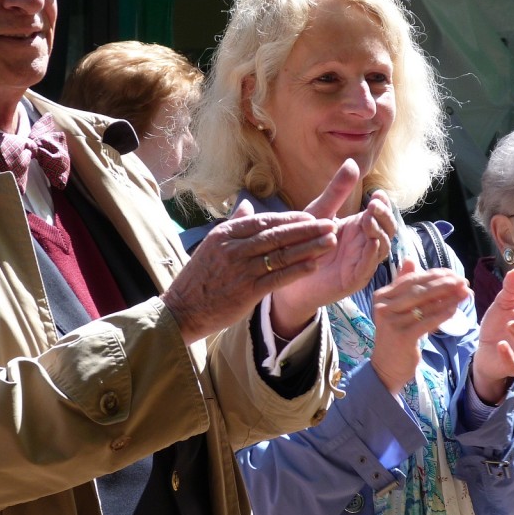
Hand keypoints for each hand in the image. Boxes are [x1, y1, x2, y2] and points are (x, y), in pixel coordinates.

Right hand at [161, 200, 337, 344]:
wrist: (183, 309)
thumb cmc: (200, 277)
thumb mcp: (211, 244)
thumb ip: (234, 224)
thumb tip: (248, 204)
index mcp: (225, 234)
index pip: (263, 222)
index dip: (289, 219)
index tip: (310, 216)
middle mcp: (233, 249)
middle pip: (276, 235)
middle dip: (306, 229)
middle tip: (330, 223)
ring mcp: (240, 270)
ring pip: (281, 255)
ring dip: (309, 247)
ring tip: (330, 241)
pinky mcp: (246, 292)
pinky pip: (277, 278)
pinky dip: (297, 270)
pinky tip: (314, 265)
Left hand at [270, 160, 395, 337]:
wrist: (284, 273)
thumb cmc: (303, 242)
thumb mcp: (320, 212)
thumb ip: (337, 191)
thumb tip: (352, 163)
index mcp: (359, 228)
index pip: (381, 214)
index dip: (383, 204)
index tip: (376, 193)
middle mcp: (364, 244)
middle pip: (388, 229)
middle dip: (385, 216)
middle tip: (373, 205)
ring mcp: (361, 263)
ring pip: (382, 247)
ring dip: (379, 232)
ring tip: (368, 219)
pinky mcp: (353, 280)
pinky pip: (369, 266)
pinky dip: (371, 253)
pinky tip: (369, 240)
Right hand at [369, 258, 469, 394]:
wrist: (387, 367)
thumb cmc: (396, 335)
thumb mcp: (397, 308)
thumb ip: (403, 285)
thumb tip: (411, 259)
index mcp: (381, 296)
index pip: (411, 280)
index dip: (433, 275)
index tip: (452, 273)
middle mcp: (383, 306)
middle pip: (419, 291)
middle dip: (444, 284)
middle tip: (463, 280)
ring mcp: (391, 321)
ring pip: (426, 305)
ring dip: (449, 297)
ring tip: (465, 292)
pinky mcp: (402, 336)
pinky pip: (429, 321)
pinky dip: (444, 313)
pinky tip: (457, 308)